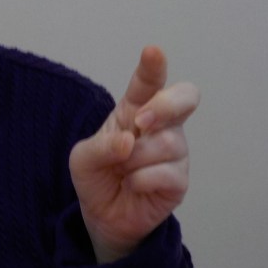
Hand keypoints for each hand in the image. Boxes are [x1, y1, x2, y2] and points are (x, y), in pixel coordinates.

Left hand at [69, 46, 199, 262]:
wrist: (102, 215)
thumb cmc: (97, 176)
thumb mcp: (82, 159)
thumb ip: (100, 146)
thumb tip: (128, 141)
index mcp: (135, 109)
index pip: (149, 83)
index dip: (152, 67)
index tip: (153, 52)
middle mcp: (162, 125)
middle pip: (184, 98)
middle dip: (165, 105)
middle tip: (140, 123)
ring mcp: (175, 152)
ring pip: (166, 143)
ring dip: (135, 159)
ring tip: (122, 170)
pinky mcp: (180, 180)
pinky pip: (166, 174)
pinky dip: (140, 180)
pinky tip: (132, 185)